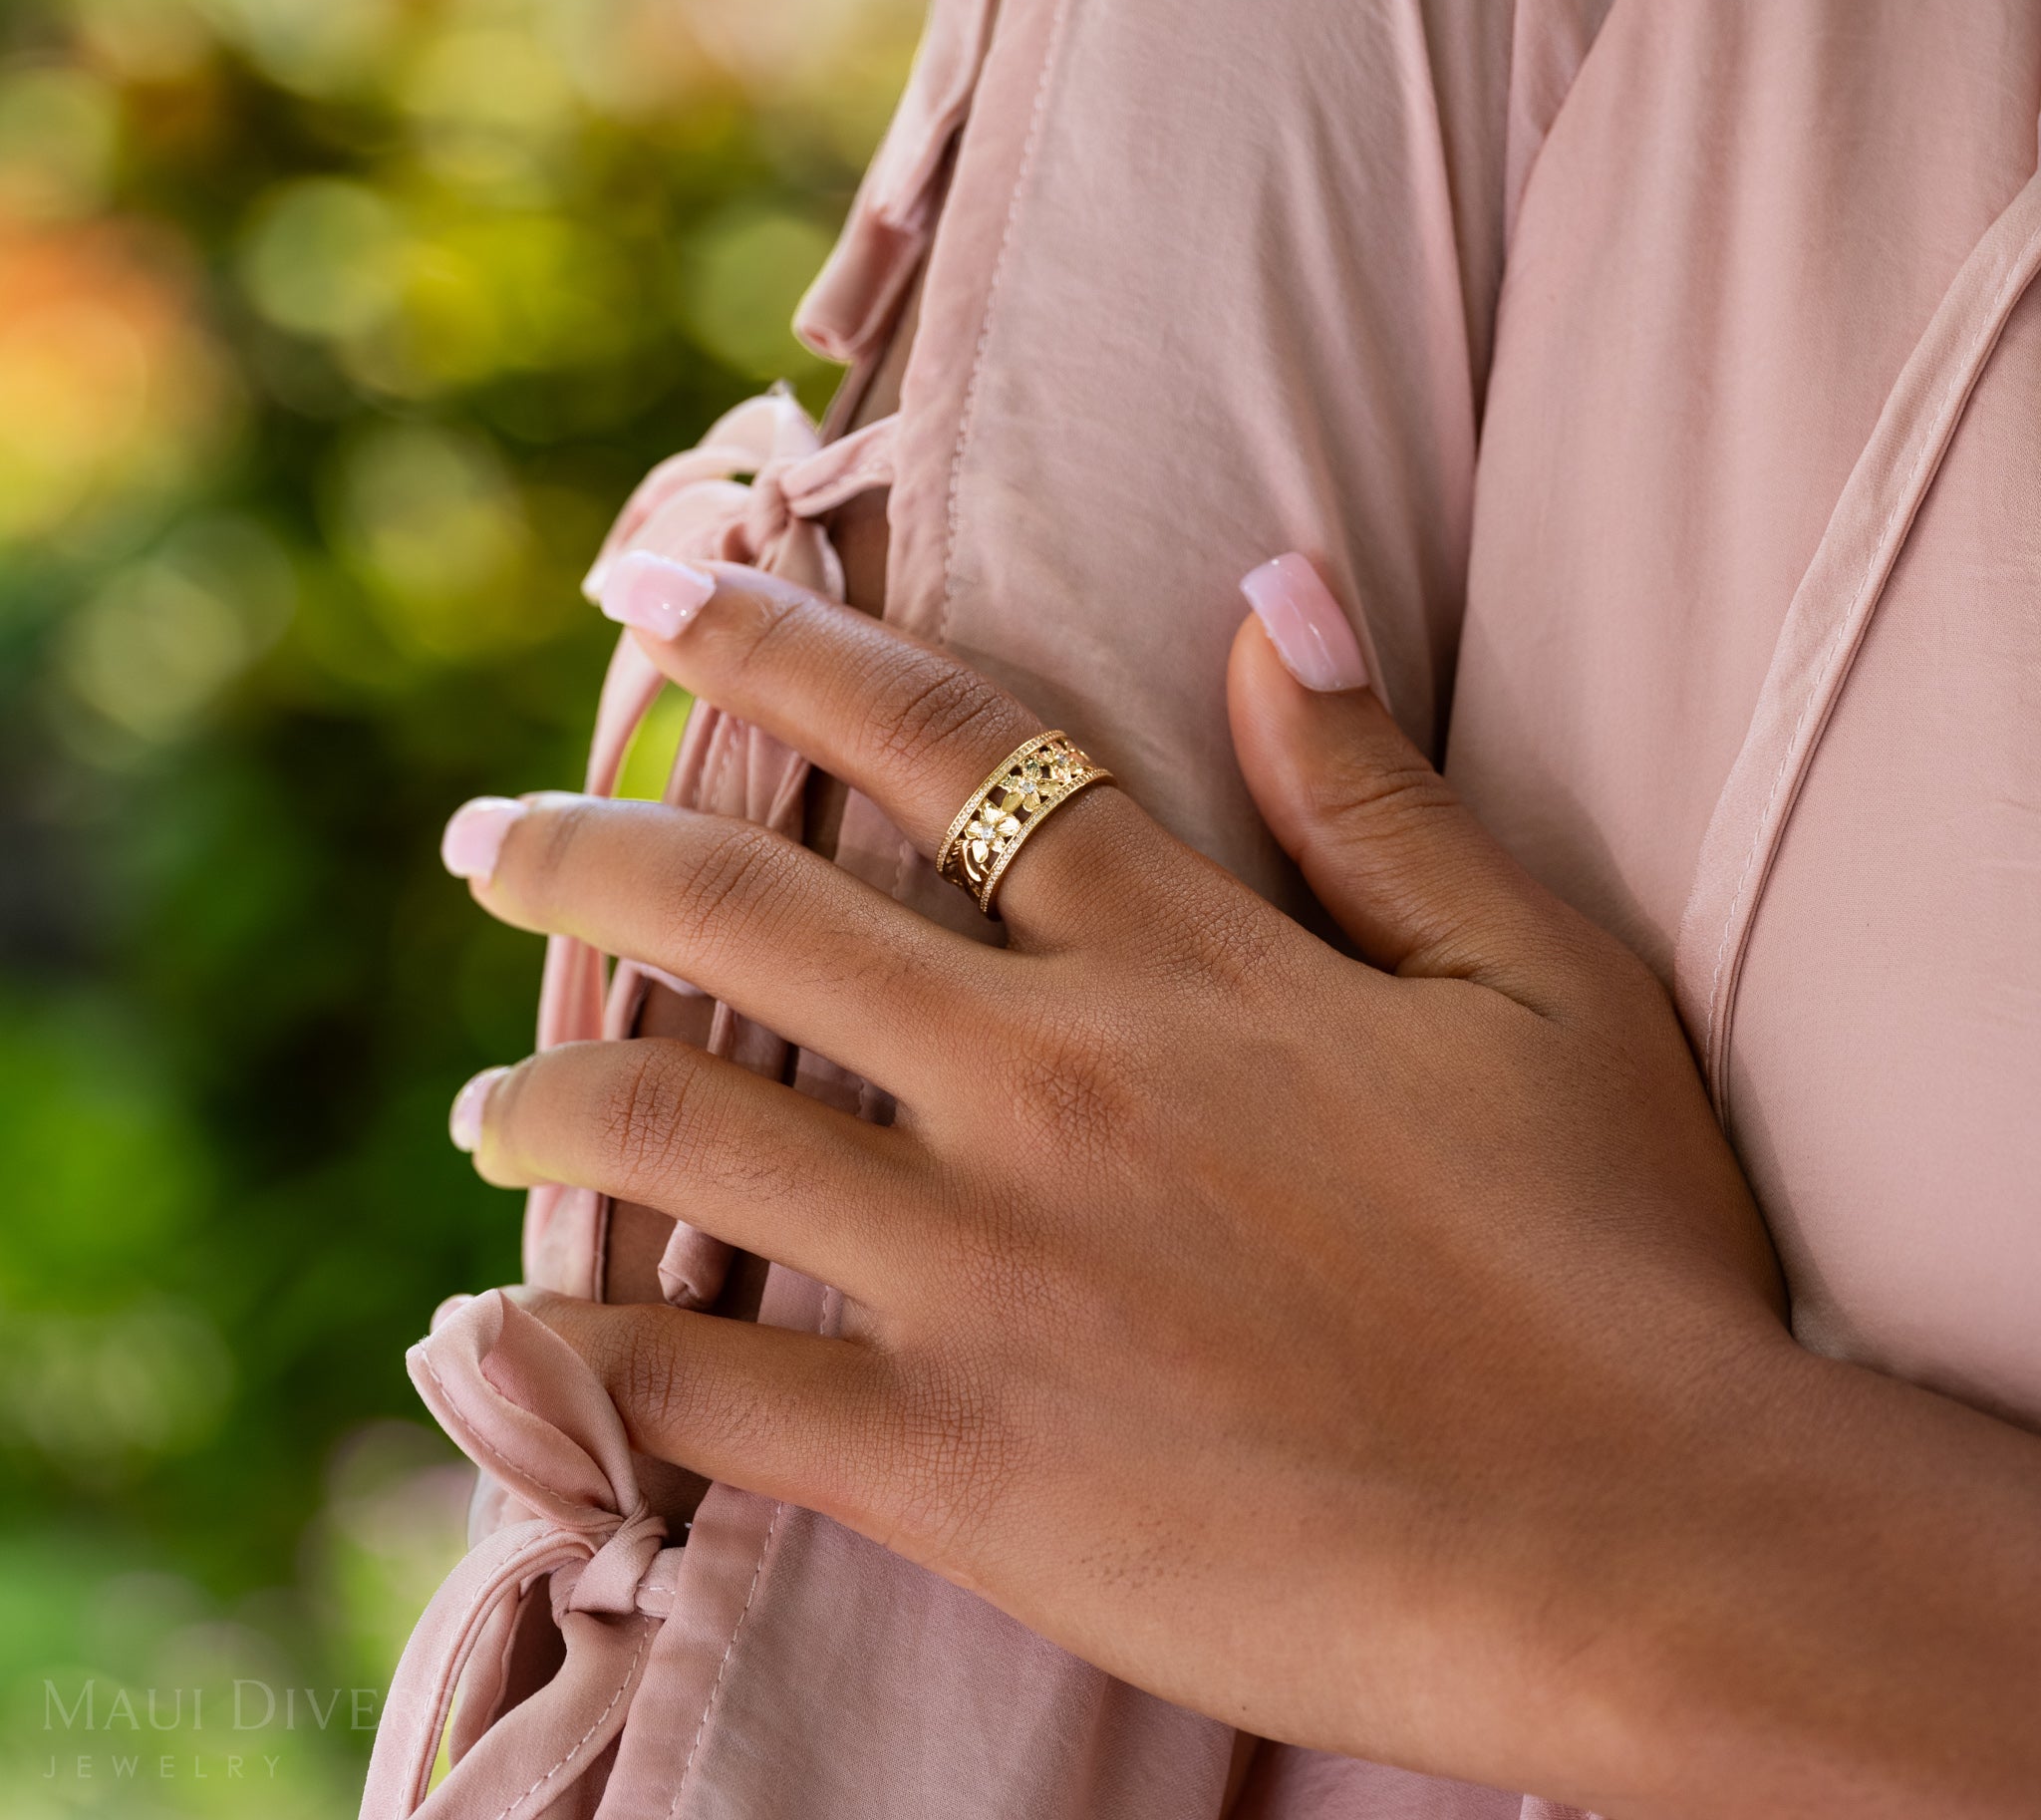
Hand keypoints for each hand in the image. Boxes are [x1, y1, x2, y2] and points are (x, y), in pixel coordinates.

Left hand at [434, 554, 2035, 1815]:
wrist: (1644, 1553)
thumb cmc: (1618, 1262)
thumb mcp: (1539, 982)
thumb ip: (1373, 787)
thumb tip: (1274, 586)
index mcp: (1179, 957)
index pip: (933, 742)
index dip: (777, 642)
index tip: (650, 579)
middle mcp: (1045, 1075)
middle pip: (746, 910)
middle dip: (584, 843)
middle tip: (487, 837)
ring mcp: (981, 1265)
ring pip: (682, 1120)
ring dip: (550, 1088)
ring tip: (489, 1097)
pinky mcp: (951, 1457)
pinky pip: (699, 1383)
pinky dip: (576, 1348)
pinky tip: (505, 1326)